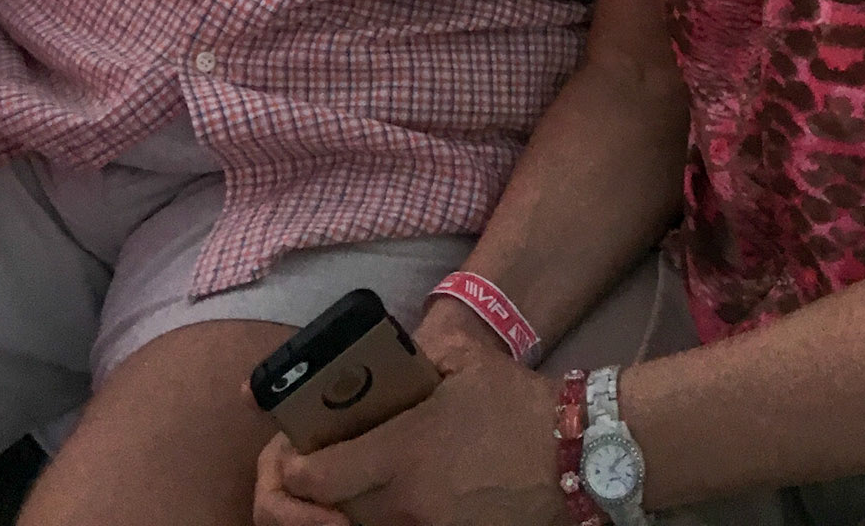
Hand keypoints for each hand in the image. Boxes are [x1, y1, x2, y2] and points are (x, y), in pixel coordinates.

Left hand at [254, 358, 562, 525]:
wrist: (574, 457)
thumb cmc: (516, 405)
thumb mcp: (461, 360)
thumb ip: (411, 356)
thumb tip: (378, 357)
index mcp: (399, 452)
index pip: (312, 476)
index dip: (290, 465)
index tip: (292, 450)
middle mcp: (402, 503)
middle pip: (329, 512)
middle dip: (315, 492)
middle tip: (320, 463)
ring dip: (349, 508)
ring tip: (359, 477)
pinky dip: (386, 517)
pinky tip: (399, 493)